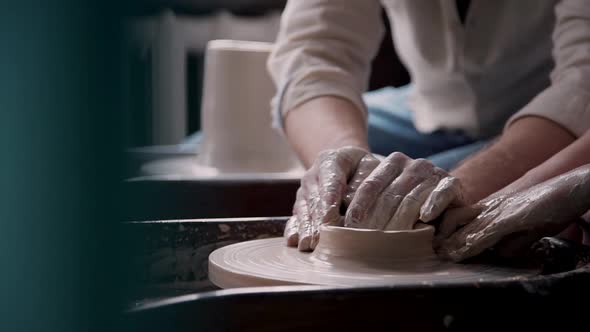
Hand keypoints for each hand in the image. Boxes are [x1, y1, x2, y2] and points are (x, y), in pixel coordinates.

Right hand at [284, 146, 379, 250]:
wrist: (345, 162)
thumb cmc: (361, 167)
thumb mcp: (368, 166)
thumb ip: (364, 183)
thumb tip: (354, 208)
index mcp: (329, 161)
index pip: (330, 183)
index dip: (330, 201)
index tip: (330, 217)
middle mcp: (312, 176)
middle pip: (315, 200)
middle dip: (317, 221)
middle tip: (320, 239)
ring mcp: (304, 191)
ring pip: (304, 211)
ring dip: (306, 229)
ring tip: (308, 245)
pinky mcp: (300, 204)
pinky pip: (295, 217)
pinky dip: (293, 229)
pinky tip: (292, 241)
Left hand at [344, 152, 463, 230]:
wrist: (449, 198)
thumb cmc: (410, 205)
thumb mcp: (387, 202)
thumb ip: (369, 207)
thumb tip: (340, 225)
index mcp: (392, 163)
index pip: (370, 185)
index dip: (359, 206)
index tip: (349, 225)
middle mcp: (412, 165)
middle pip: (389, 195)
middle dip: (376, 220)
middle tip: (366, 241)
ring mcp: (433, 172)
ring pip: (412, 197)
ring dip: (401, 220)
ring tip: (390, 240)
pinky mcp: (452, 183)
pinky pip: (442, 192)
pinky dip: (434, 204)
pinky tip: (425, 218)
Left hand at [436, 165, 589, 261]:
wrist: (570, 187)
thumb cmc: (548, 206)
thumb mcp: (525, 227)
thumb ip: (510, 240)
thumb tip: (499, 254)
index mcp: (489, 209)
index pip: (456, 217)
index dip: (443, 230)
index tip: (433, 244)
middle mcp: (489, 208)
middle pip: (453, 219)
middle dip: (439, 235)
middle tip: (427, 251)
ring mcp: (499, 212)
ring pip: (465, 227)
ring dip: (450, 243)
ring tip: (438, 255)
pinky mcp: (512, 218)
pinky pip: (486, 232)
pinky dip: (471, 244)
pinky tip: (459, 253)